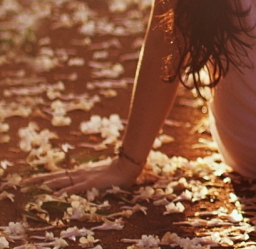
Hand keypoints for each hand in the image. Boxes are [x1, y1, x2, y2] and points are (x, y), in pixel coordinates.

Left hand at [24, 156, 140, 195]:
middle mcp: (78, 174)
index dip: (42, 178)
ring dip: (49, 184)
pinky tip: (58, 195)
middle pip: (55, 177)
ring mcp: (85, 178)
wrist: (127, 166)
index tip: (28, 181)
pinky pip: (77, 187)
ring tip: (35, 187)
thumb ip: (86, 180)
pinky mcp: (93, 183)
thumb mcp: (96, 176)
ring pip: (63, 181)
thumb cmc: (114, 172)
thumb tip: (75, 184)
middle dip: (38, 181)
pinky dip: (67, 191)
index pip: (57, 175)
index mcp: (78, 173)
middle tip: (22, 184)